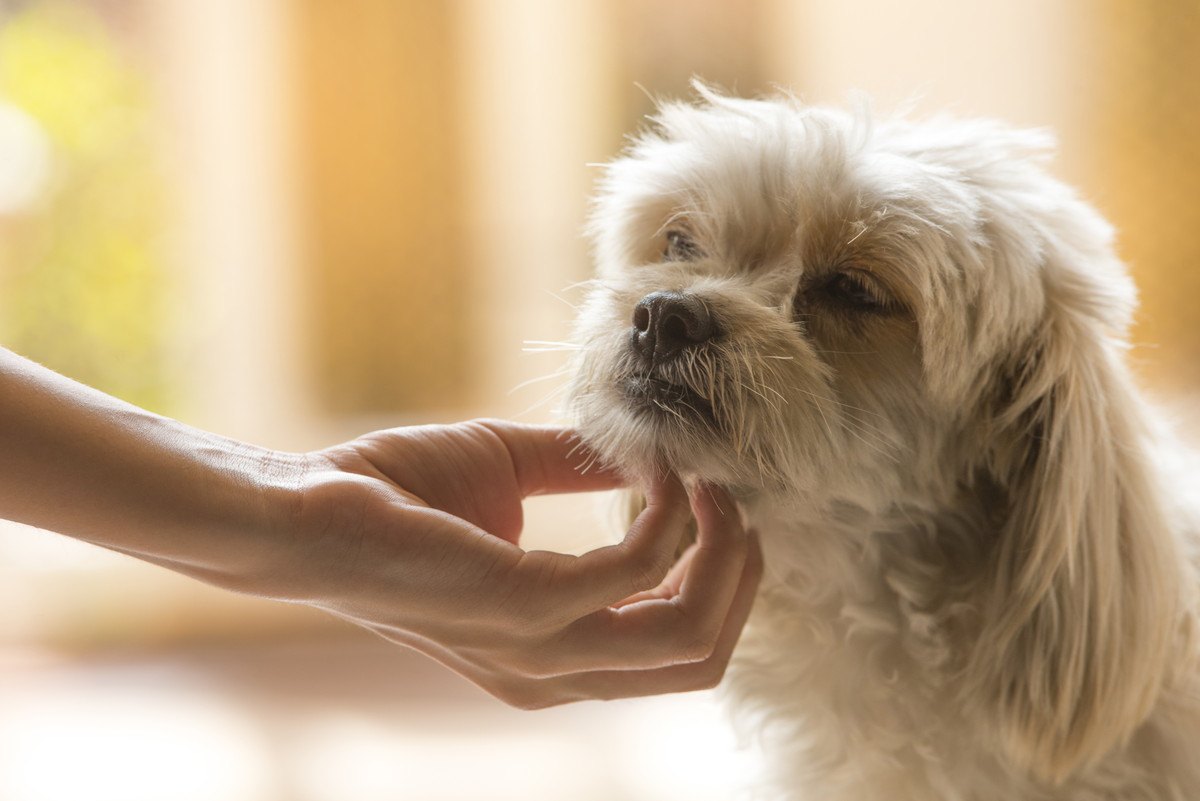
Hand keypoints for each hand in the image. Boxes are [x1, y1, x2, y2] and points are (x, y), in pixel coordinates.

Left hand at [282, 419, 762, 707]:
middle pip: (699, 658)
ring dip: (720, 551)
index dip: (716, 582)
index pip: (677, 655)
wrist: (303, 504)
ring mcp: (538, 651)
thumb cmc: (394, 492)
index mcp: (550, 656)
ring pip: (687, 635)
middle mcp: (550, 673)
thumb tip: (651, 450)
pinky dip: (665, 513)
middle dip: (738, 576)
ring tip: (709, 485)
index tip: (715, 505)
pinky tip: (655, 469)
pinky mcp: (523, 606)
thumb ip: (581, 473)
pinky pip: (638, 569)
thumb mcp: (511, 478)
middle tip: (732, 500)